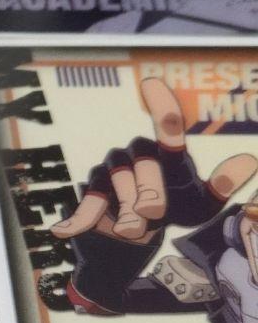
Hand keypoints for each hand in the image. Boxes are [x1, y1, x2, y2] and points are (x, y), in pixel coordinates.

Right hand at [50, 77, 256, 312]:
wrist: (134, 237)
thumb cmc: (173, 213)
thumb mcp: (201, 206)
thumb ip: (221, 186)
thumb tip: (247, 160)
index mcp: (166, 154)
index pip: (166, 127)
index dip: (160, 106)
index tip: (151, 84)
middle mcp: (138, 154)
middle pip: (143, 161)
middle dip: (150, 189)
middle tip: (155, 215)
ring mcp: (112, 169)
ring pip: (118, 179)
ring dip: (129, 208)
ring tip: (135, 231)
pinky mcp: (92, 187)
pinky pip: (93, 198)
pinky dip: (92, 216)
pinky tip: (82, 230)